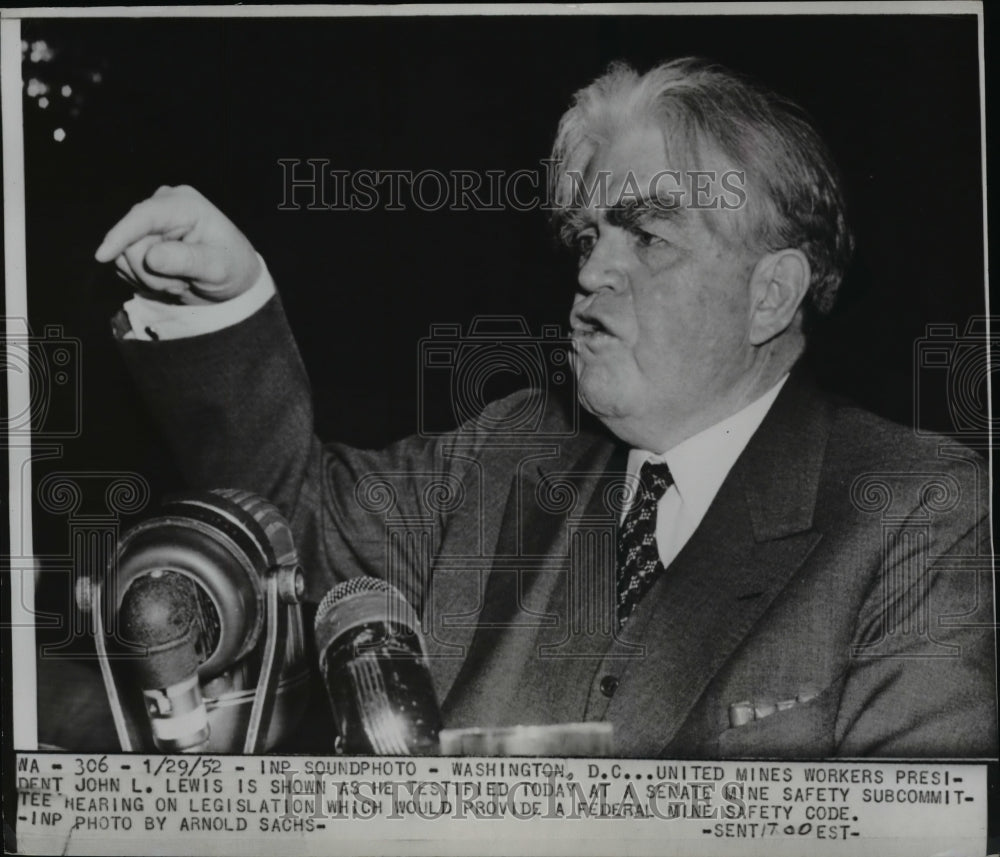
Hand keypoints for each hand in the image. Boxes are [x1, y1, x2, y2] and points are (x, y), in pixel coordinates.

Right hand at [95, 185, 261, 303]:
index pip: (144, 216)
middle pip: (130, 241)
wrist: (231, 281)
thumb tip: (152, 256)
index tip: (103, 255)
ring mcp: (148, 223)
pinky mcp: (139, 239)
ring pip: (123, 255)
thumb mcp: (218, 268)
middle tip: (181, 284)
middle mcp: (162, 206)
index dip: (122, 234)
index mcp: (184, 204)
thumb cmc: (232, 269)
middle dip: (151, 272)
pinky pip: (123, 264)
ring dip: (148, 278)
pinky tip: (166, 280)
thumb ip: (187, 260)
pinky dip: (143, 279)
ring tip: (179, 281)